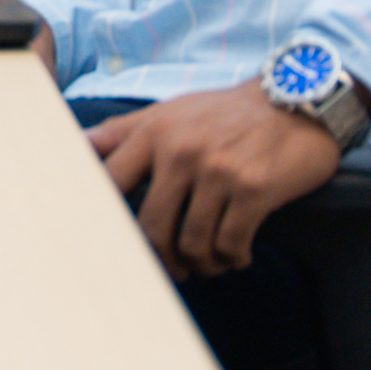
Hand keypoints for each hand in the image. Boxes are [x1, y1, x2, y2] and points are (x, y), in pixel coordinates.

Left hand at [83, 81, 343, 276]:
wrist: (294, 101)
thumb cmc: (223, 113)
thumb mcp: (168, 111)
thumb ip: (122, 132)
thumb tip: (76, 145)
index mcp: (154, 132)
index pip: (111, 184)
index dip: (106, 220)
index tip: (115, 243)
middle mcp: (182, 151)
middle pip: (153, 227)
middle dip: (163, 257)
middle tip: (175, 267)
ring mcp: (219, 171)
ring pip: (194, 243)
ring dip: (201, 263)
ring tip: (208, 262)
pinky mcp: (254, 190)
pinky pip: (231, 244)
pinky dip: (231, 258)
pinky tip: (235, 255)